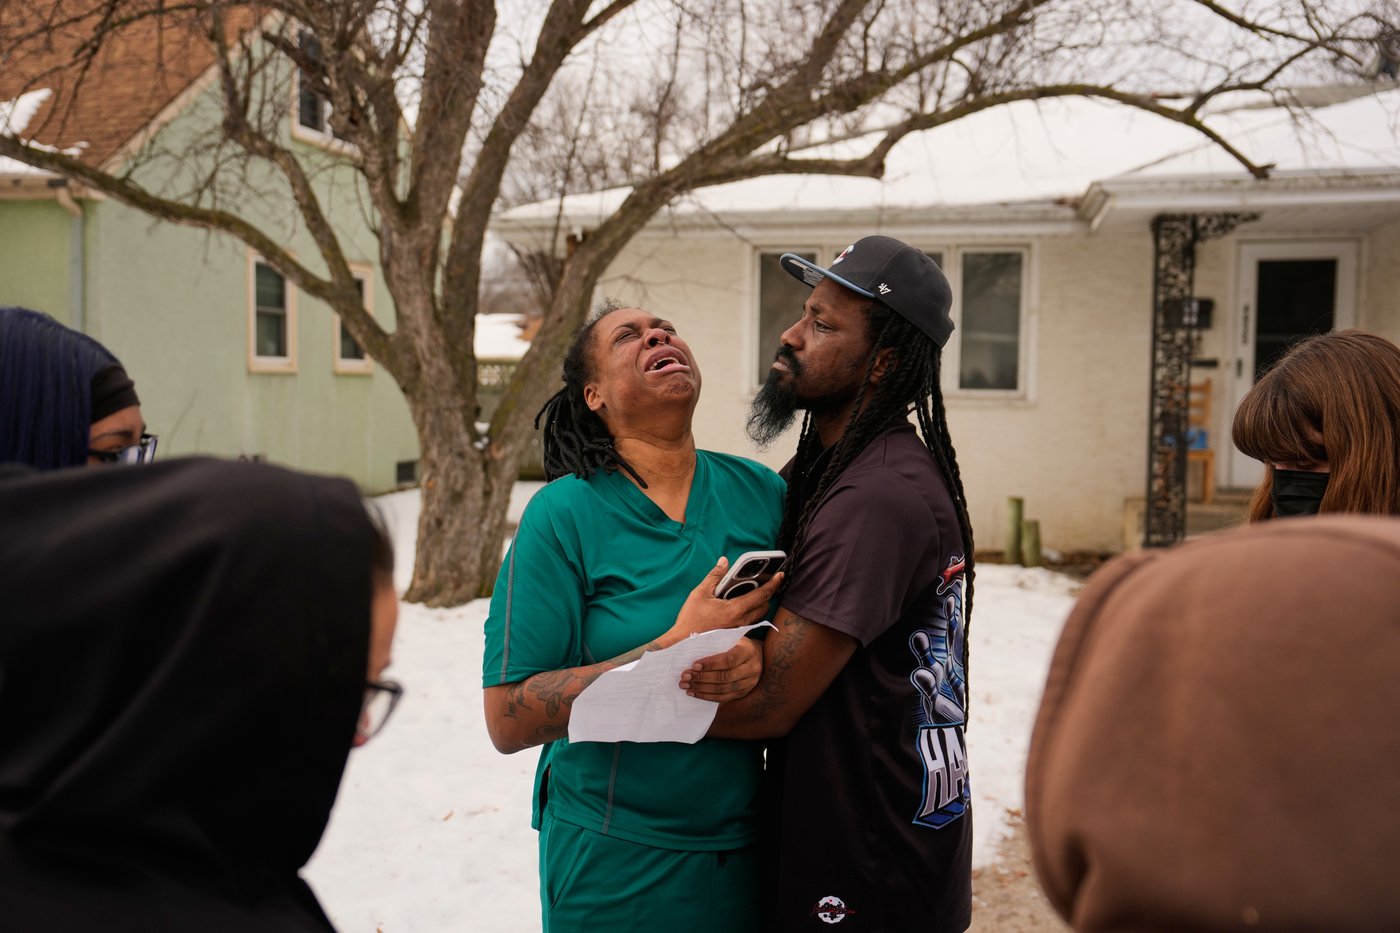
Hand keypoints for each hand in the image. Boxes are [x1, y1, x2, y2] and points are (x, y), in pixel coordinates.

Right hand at [666, 556, 783, 642]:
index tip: (780, 574)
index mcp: (735, 609)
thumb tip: (724, 562)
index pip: (762, 594)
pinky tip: (738, 606)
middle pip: (764, 606)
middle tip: (761, 583)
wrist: (683, 644)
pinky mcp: (735, 635)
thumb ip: (715, 576)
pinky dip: (749, 612)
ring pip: (757, 615)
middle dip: (766, 593)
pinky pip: (749, 622)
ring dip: (758, 604)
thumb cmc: (691, 619)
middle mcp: (741, 621)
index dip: (774, 583)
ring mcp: (739, 630)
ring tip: (748, 593)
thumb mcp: (700, 593)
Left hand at [680, 634, 762, 701]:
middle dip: (702, 678)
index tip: (694, 665)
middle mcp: (752, 668)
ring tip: (686, 686)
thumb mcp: (731, 638)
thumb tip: (692, 649)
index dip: (711, 664)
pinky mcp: (743, 693)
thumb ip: (716, 643)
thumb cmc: (737, 644)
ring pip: (723, 689)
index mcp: (748, 651)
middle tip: (685, 677)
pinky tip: (694, 693)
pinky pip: (724, 698)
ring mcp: (749, 683)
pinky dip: (707, 696)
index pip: (729, 659)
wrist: (757, 655)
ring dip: (701, 688)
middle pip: (725, 677)